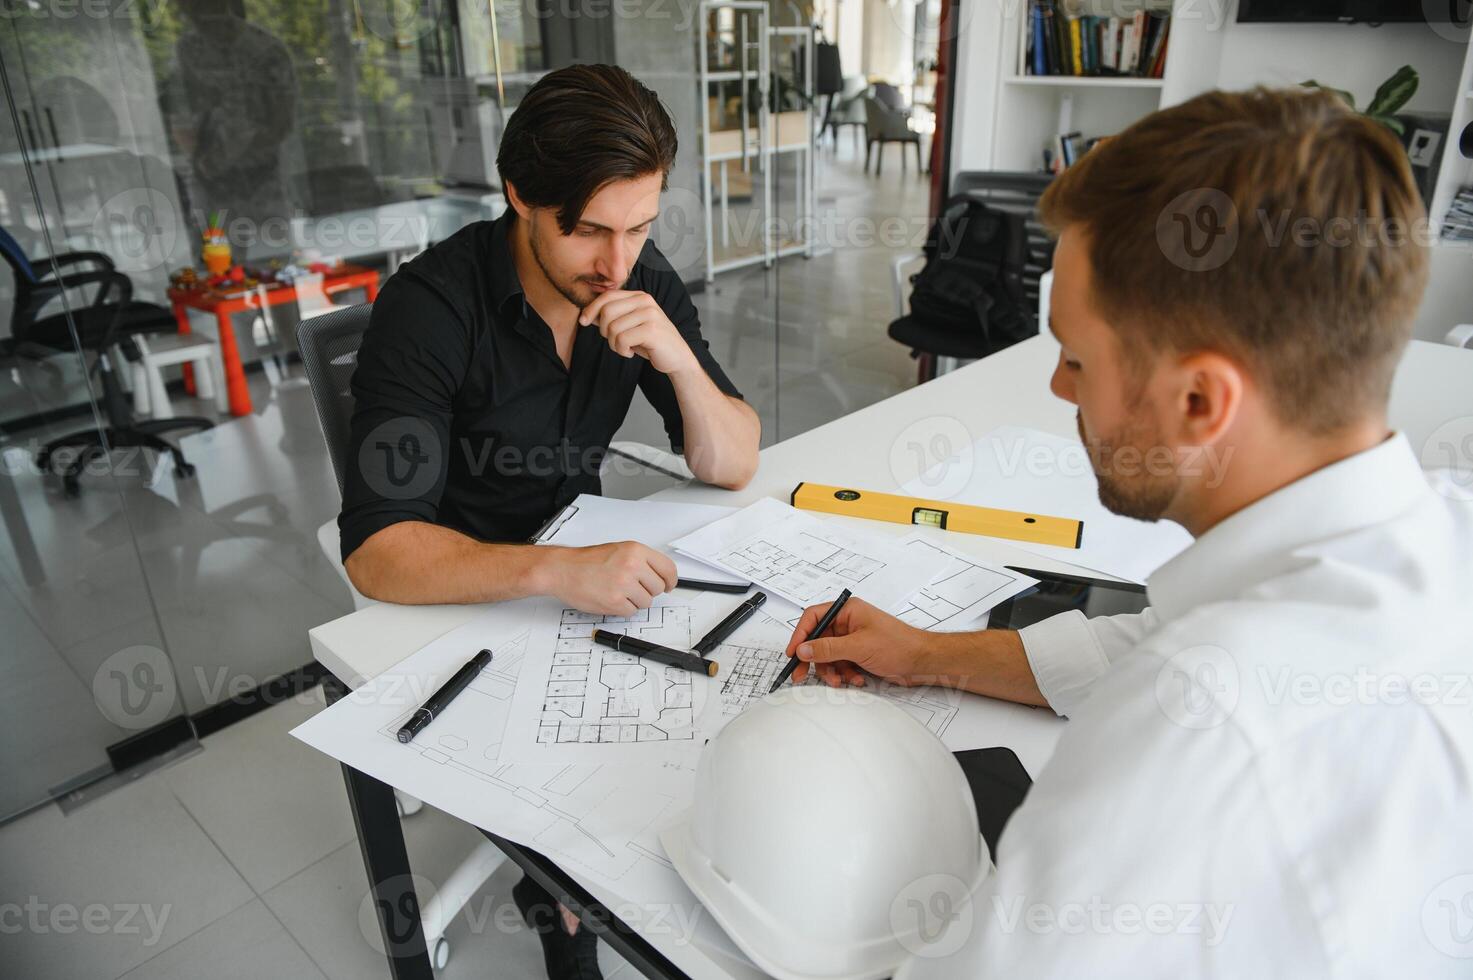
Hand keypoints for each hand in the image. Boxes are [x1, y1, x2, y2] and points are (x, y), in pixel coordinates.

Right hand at [540, 541, 678, 614]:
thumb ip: (641, 561)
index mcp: (636, 551)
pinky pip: (631, 611)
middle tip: (632, 587)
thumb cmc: (587, 561)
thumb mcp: (619, 550)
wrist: (562, 569)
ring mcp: (624, 584)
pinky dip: (623, 608)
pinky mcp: (615, 601)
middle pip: (657, 588)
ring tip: (617, 591)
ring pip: (646, 602)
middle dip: (647, 590)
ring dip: (634, 601)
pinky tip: (611, 598)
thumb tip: (660, 576)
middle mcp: (632, 566)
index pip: (668, 568)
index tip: (669, 585)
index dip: (671, 580)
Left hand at [579, 290, 696, 375]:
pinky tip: (630, 353)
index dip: (591, 309)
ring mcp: (649, 314)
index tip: (583, 322)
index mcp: (639, 296)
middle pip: (607, 312)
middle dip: (604, 331)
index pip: (607, 296)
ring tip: (625, 348)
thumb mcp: (630, 325)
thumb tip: (586, 315)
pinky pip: (622, 340)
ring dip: (613, 344)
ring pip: (613, 328)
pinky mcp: (652, 330)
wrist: (677, 358)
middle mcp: (645, 301)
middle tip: (615, 341)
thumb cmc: (651, 342)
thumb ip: (613, 317)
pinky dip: (621, 350)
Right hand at [782, 597, 930, 687]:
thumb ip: (827, 648)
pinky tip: (854, 679)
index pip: (813, 617)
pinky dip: (843, 674)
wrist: (922, 662)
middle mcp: (849, 622)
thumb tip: (803, 648)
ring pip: (828, 655)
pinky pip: (840, 664)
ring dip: (831, 670)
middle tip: (800, 674)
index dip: (800, 634)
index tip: (792, 652)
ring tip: (838, 681)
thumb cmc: (899, 645)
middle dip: (812, 658)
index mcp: (848, 610)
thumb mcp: (858, 646)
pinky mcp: (859, 654)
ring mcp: (853, 639)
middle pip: (818, 639)